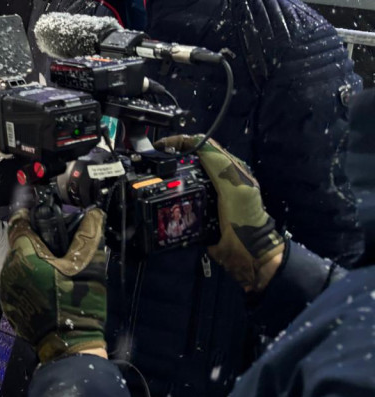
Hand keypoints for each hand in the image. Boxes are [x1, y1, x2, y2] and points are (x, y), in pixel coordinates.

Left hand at [0, 208, 107, 363]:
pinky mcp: (9, 303)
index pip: (18, 224)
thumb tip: (94, 213)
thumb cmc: (79, 303)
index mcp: (25, 255)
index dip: (28, 215)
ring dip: (30, 259)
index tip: (37, 212)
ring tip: (51, 263)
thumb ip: (88, 235)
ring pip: (17, 262)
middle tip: (53, 242)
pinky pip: (16, 281)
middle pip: (17, 243)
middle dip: (32, 240)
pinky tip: (45, 282)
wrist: (70, 344)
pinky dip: (27, 277)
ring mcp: (7, 288)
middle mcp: (9, 269)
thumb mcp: (88, 265)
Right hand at [154, 135, 284, 291]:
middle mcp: (216, 177)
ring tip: (151, 178)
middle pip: (190, 159)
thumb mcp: (234, 187)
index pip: (202, 144)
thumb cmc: (243, 218)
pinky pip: (179, 197)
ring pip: (182, 177)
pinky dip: (168, 194)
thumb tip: (192, 142)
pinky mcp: (197, 210)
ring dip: (168, 176)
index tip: (160, 147)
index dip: (181, 142)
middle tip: (152, 162)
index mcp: (228, 167)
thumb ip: (218, 164)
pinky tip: (158, 196)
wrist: (246, 255)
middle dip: (171, 157)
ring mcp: (206, 194)